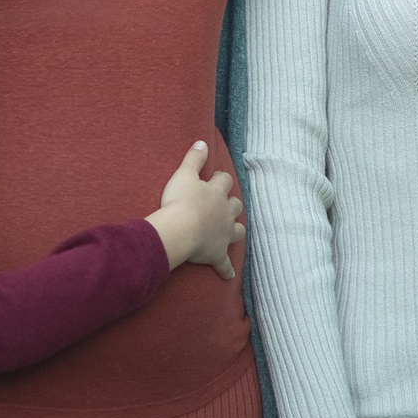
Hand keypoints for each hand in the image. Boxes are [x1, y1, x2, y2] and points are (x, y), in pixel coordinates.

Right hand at [148, 140, 244, 276]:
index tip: (214, 179)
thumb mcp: (184, 174)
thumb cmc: (180, 201)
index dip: (220, 179)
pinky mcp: (217, 254)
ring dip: (235, 229)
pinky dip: (227, 270)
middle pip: (236, 205)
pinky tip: (229, 276)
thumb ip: (194, 158)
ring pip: (237, 230)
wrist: (180, 230)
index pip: (224, 181)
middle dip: (232, 203)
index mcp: (217, 193)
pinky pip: (224, 265)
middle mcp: (225, 212)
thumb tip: (202, 141)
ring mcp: (223, 234)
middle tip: (222, 203)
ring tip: (231, 230)